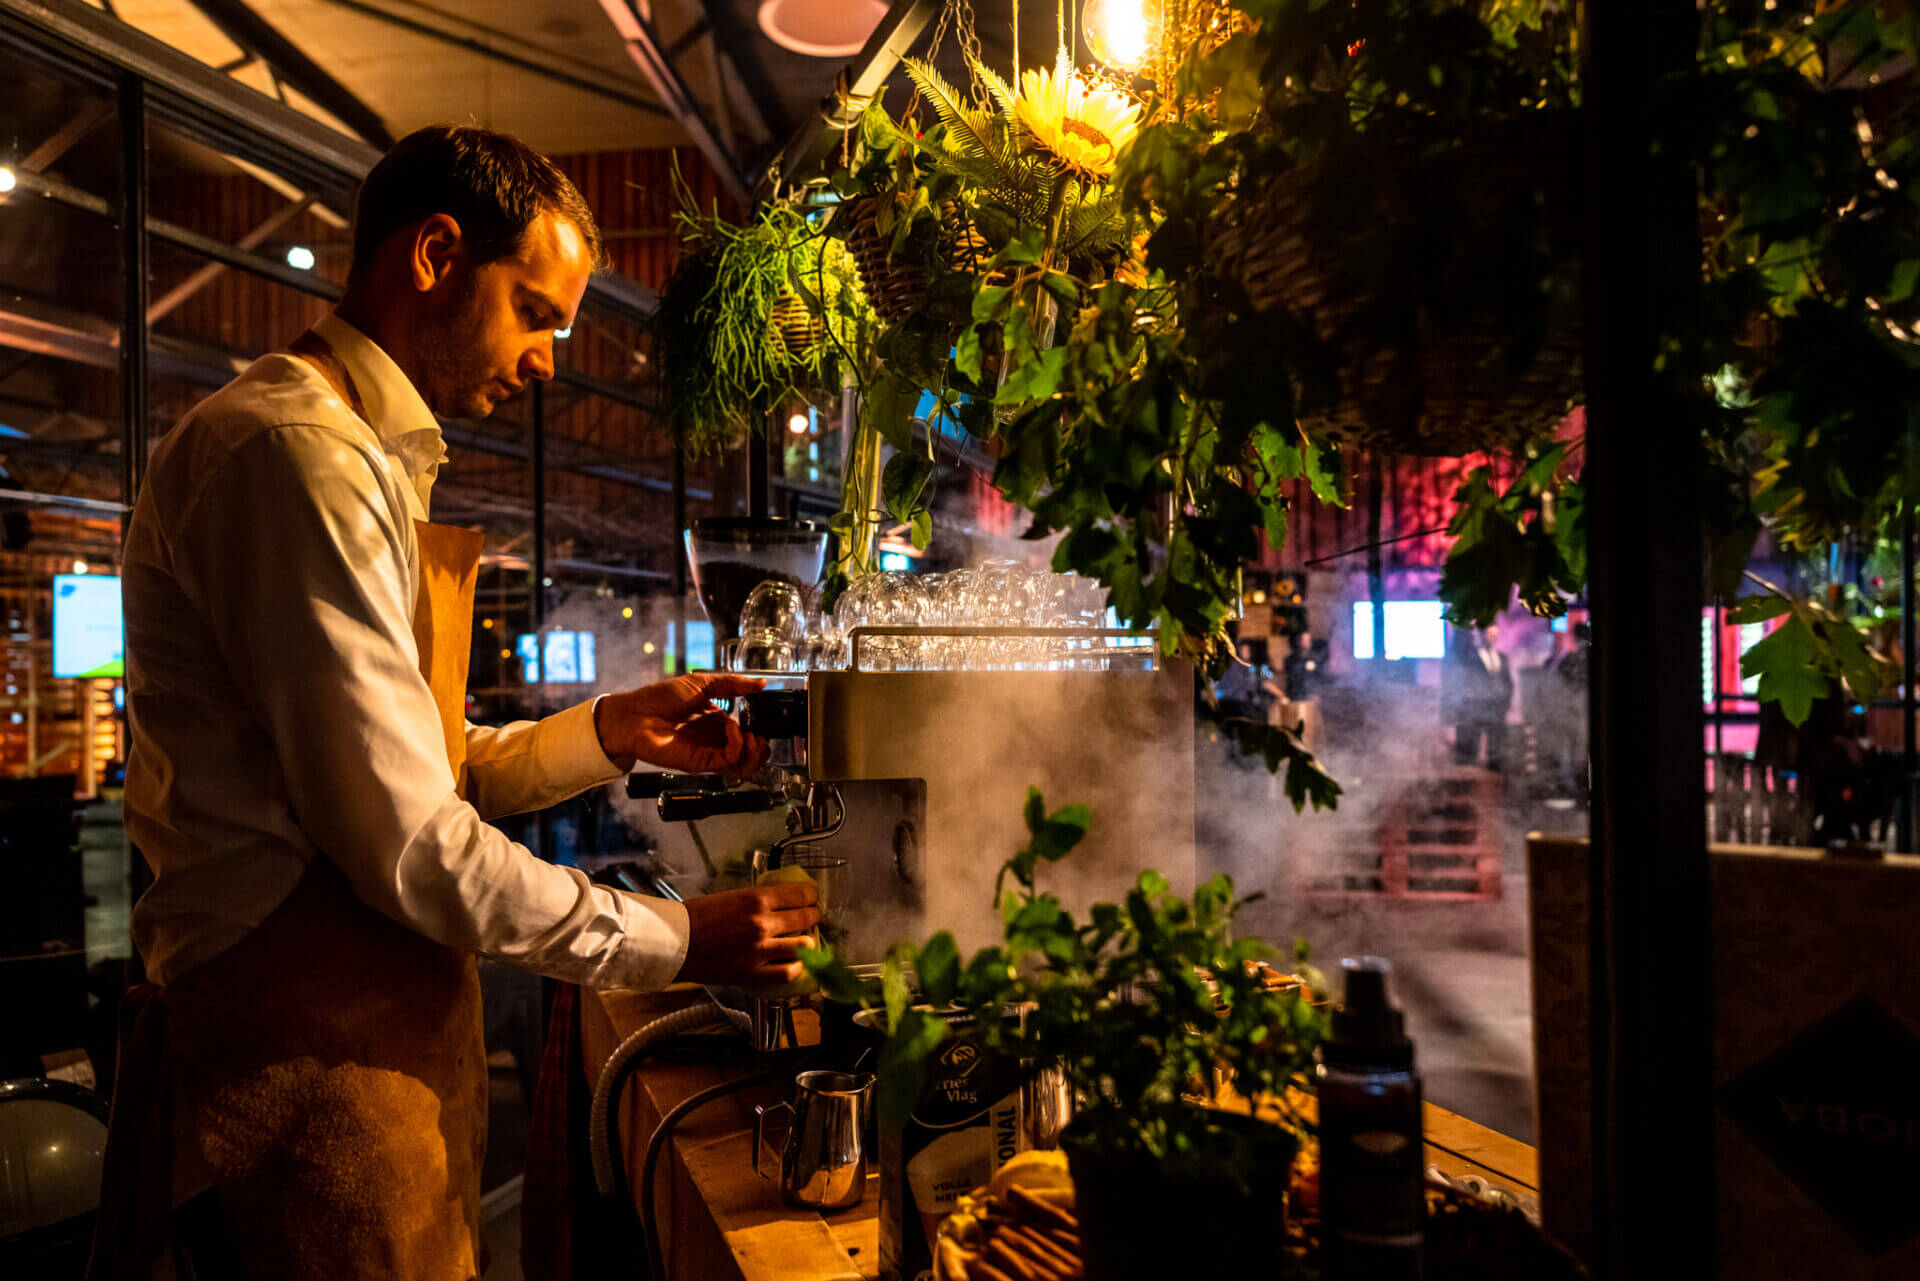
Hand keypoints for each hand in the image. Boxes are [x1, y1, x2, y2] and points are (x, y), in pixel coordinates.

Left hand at [595, 673, 767, 778]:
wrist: (636, 714)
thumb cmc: (661, 697)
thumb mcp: (702, 683)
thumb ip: (733, 684)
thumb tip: (761, 683)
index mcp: (717, 721)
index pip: (748, 733)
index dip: (759, 729)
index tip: (763, 718)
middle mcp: (716, 740)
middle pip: (750, 755)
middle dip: (762, 747)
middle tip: (759, 733)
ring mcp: (709, 752)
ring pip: (743, 766)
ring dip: (754, 751)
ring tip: (751, 735)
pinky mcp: (701, 763)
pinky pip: (728, 762)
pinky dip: (737, 745)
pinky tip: (731, 728)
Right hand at [678, 882, 822, 987]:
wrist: (674, 941)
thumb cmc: (696, 917)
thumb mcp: (732, 896)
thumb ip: (759, 901)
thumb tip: (784, 902)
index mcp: (756, 899)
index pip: (801, 894)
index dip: (812, 896)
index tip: (812, 898)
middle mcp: (762, 923)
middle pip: (806, 917)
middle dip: (813, 916)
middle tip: (811, 916)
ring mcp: (759, 949)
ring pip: (804, 945)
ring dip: (808, 941)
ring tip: (805, 940)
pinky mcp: (753, 973)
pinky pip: (788, 972)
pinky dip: (796, 967)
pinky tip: (794, 963)